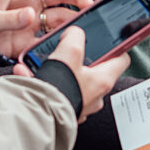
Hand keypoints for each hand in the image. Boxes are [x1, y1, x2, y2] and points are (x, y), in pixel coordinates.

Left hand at [0, 0, 93, 59]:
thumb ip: (9, 18)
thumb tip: (31, 16)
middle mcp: (30, 3)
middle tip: (89, 6)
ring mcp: (32, 21)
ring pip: (60, 16)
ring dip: (72, 19)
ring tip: (83, 27)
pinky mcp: (30, 38)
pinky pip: (51, 36)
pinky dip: (61, 38)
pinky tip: (69, 42)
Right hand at [13, 27, 128, 122]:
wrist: (38, 116)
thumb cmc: (59, 89)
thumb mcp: (70, 51)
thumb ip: (75, 37)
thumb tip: (74, 33)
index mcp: (103, 80)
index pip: (122, 60)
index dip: (116, 48)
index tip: (108, 41)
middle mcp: (95, 96)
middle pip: (93, 70)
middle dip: (79, 59)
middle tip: (67, 50)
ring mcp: (80, 104)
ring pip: (71, 80)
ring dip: (57, 70)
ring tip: (41, 62)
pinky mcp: (63, 110)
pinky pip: (55, 91)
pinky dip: (43, 82)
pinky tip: (27, 74)